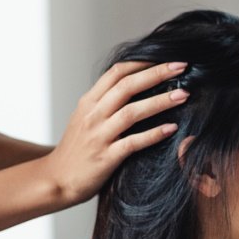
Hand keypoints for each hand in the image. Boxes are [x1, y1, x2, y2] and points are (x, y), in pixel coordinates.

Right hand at [41, 60, 187, 207]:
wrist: (55, 180)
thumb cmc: (75, 149)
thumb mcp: (85, 118)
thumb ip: (105, 102)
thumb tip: (135, 86)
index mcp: (89, 102)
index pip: (116, 73)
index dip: (142, 63)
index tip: (165, 58)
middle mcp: (93, 115)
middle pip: (127, 86)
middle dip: (156, 74)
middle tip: (181, 66)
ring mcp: (99, 136)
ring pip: (132, 112)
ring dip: (160, 101)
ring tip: (183, 95)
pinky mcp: (106, 158)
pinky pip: (133, 143)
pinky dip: (153, 134)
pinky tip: (171, 128)